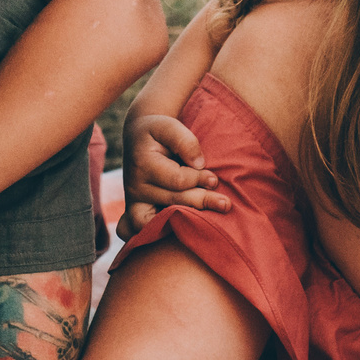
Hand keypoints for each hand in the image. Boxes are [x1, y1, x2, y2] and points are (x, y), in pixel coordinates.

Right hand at [120, 113, 229, 234]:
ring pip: (162, 219)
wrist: (138, 136)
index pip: (178, 180)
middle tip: (225, 203)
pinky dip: (157, 233)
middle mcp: (134, 186)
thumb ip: (185, 141)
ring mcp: (134, 201)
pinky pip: (141, 229)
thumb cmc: (158, 131)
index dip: (200, 180)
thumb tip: (198, 164)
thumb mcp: (169, 126)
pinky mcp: (135, 210)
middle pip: (174, 202)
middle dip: (202, 201)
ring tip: (210, 219)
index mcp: (143, 163)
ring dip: (188, 220)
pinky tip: (177, 233)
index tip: (214, 178)